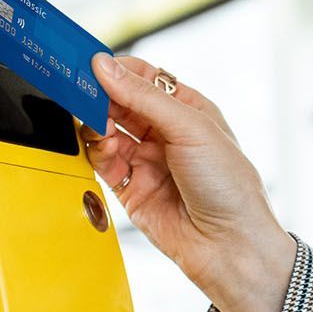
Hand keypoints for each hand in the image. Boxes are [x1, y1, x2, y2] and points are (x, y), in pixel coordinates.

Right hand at [83, 54, 297, 311]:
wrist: (229, 247)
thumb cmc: (229, 186)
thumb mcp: (191, 128)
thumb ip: (144, 96)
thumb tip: (106, 67)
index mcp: (188, 110)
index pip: (143, 78)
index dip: (117, 70)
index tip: (91, 64)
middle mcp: (166, 133)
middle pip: (120, 103)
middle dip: (101, 97)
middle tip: (83, 93)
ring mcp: (147, 161)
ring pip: (106, 132)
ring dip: (98, 126)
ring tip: (102, 129)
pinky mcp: (131, 189)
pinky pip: (102, 163)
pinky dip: (97, 154)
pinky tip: (104, 150)